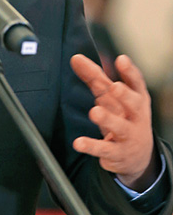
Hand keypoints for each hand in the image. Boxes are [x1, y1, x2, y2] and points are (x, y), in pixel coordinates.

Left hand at [70, 53, 156, 191]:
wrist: (138, 155)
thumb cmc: (123, 116)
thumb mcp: (111, 97)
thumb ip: (94, 77)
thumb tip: (76, 59)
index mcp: (137, 99)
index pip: (137, 83)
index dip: (130, 72)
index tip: (121, 60)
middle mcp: (136, 116)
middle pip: (134, 104)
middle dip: (125, 95)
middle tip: (114, 87)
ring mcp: (129, 135)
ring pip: (120, 127)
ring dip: (108, 119)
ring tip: (94, 112)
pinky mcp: (118, 153)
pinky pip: (105, 149)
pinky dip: (91, 146)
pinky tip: (78, 142)